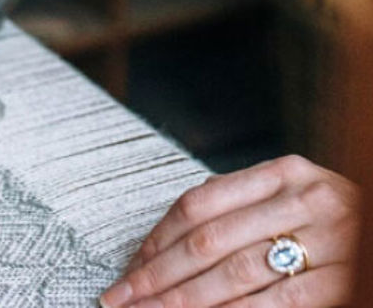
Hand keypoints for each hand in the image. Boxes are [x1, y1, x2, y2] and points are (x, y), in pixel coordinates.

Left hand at [100, 155, 358, 307]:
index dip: (158, 236)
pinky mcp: (344, 284)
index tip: (130, 265)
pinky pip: (274, 305)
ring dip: (182, 301)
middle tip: (120, 298)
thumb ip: (241, 210)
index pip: (201, 202)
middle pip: (208, 240)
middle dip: (157, 274)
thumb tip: (162, 246)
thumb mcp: (293, 198)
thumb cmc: (334, 221)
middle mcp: (304, 200)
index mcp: (284, 172)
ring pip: (233, 275)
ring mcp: (328, 242)